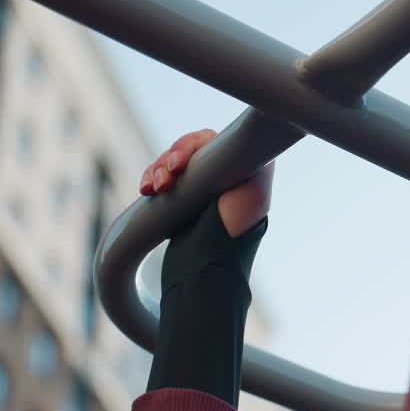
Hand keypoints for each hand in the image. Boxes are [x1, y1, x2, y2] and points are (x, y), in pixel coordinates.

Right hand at [139, 129, 274, 237]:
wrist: (207, 269)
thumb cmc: (235, 234)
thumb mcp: (255, 198)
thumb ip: (257, 172)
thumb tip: (263, 149)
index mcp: (239, 168)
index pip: (209, 141)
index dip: (189, 147)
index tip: (177, 165)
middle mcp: (221, 172)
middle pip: (188, 149)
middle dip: (169, 160)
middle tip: (164, 182)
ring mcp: (200, 186)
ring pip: (171, 162)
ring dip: (158, 170)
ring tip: (153, 188)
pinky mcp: (182, 198)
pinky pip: (161, 177)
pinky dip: (151, 178)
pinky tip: (146, 189)